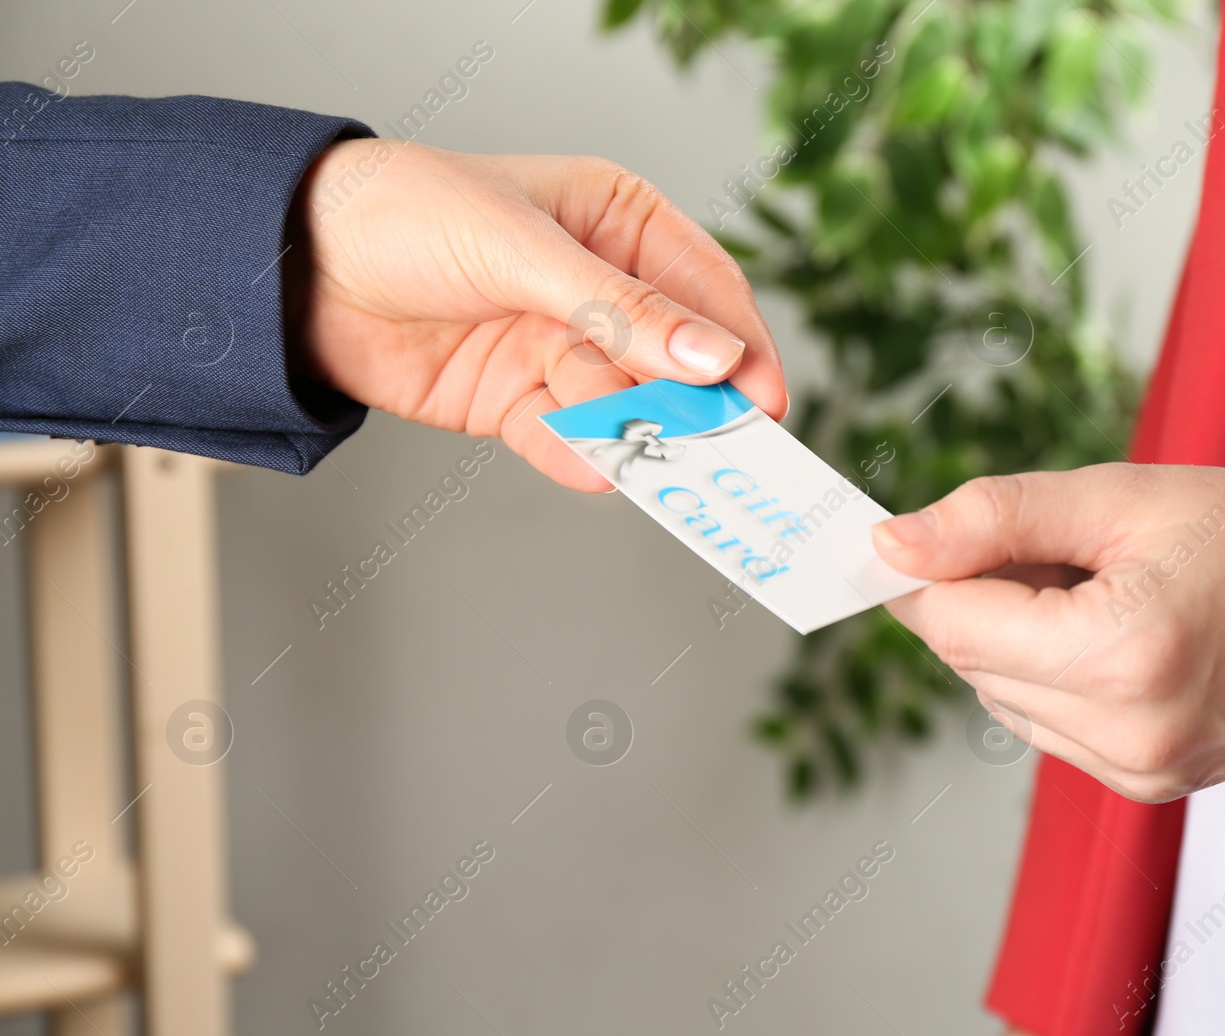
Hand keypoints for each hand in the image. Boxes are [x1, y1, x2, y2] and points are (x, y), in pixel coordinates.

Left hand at [287, 141, 785, 490]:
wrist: (294, 265)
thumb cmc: (406, 215)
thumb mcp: (524, 251)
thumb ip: (621, 309)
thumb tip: (711, 356)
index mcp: (618, 223)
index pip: (705, 288)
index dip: (741, 344)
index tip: (767, 398)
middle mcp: (599, 290)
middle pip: (675, 359)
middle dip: (695, 404)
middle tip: (727, 452)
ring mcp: (560, 348)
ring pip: (625, 404)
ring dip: (633, 430)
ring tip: (648, 457)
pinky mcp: (519, 401)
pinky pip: (568, 439)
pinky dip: (583, 457)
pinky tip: (596, 468)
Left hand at [873, 464, 1224, 803]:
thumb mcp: (1118, 498)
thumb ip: (993, 517)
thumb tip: (892, 542)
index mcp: (1122, 655)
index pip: (954, 625)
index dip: (919, 575)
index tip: (903, 539)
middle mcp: (1128, 734)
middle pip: (971, 662)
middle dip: (981, 599)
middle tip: (1051, 549)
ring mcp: (1139, 772)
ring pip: (1000, 697)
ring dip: (1016, 640)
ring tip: (1100, 592)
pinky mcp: (1146, 786)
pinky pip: (1046, 724)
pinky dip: (1052, 675)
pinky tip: (1114, 635)